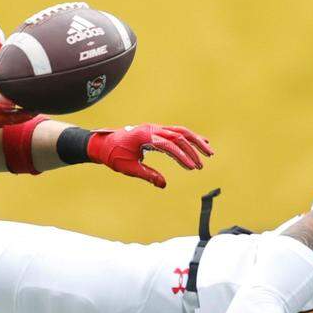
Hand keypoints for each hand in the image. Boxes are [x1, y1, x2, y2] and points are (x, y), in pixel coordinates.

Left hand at [86, 124, 212, 187]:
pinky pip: (176, 132)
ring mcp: (155, 128)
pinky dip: (189, 137)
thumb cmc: (114, 156)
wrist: (103, 144)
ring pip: (181, 131)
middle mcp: (152, 129)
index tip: (192, 167)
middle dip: (193, 150)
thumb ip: (147, 175)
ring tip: (209, 152)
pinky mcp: (157, 131)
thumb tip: (164, 184)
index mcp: (145, 135)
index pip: (169, 145)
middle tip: (202, 164)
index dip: (182, 156)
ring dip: (196, 141)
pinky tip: (201, 142)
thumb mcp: (128, 168)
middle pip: (179, 135)